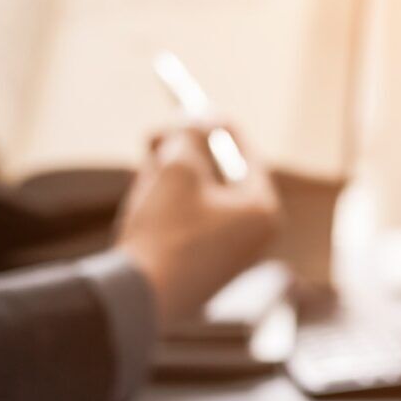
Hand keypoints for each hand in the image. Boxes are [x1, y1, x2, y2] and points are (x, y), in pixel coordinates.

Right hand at [115, 125, 279, 324]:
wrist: (137, 297)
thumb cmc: (165, 230)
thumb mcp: (178, 167)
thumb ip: (191, 135)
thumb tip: (196, 123)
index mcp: (263, 209)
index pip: (242, 151)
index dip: (211, 123)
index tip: (189, 104)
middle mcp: (256, 235)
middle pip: (220, 174)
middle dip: (184, 151)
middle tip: (154, 135)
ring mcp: (229, 256)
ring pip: (199, 198)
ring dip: (170, 176)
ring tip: (143, 168)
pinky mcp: (203, 270)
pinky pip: (189, 223)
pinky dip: (167, 205)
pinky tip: (143, 198)